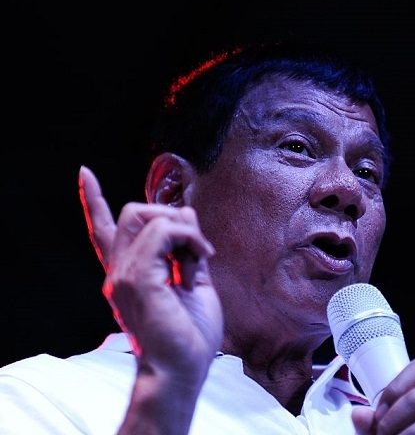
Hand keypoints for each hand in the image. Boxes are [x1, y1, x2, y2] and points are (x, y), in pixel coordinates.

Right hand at [78, 165, 222, 384]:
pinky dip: (188, 238)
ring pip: (147, 214)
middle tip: (197, 249)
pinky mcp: (137, 277)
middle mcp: (119, 270)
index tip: (84, 174)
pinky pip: (162, 231)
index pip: (104, 230)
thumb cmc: (190, 334)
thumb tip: (186, 215)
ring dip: (185, 229)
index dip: (92, 201)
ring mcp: (124, 273)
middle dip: (172, 215)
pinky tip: (199, 260)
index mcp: (129, 272)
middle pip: (134, 211)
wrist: (183, 369)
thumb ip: (187, 248)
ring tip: (200, 259)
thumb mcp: (194, 280)